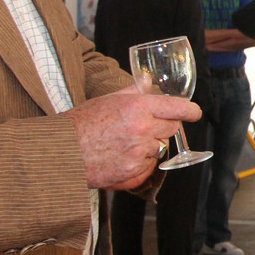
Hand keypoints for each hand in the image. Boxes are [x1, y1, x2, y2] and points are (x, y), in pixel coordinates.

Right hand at [67, 88, 200, 190]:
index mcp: (137, 107)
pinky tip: (121, 158)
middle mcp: (141, 130)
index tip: (194, 113)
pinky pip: (149, 168)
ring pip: (159, 148)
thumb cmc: (80, 123)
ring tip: (124, 144)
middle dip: (162, 127)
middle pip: (171, 129)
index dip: (190, 111)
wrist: (61, 152)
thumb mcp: (107, 100)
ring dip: (149, 146)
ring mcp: (138, 153)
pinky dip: (140, 164)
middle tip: (142, 127)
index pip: (177, 107)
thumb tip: (148, 81)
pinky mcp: (132, 173)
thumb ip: (133, 91)